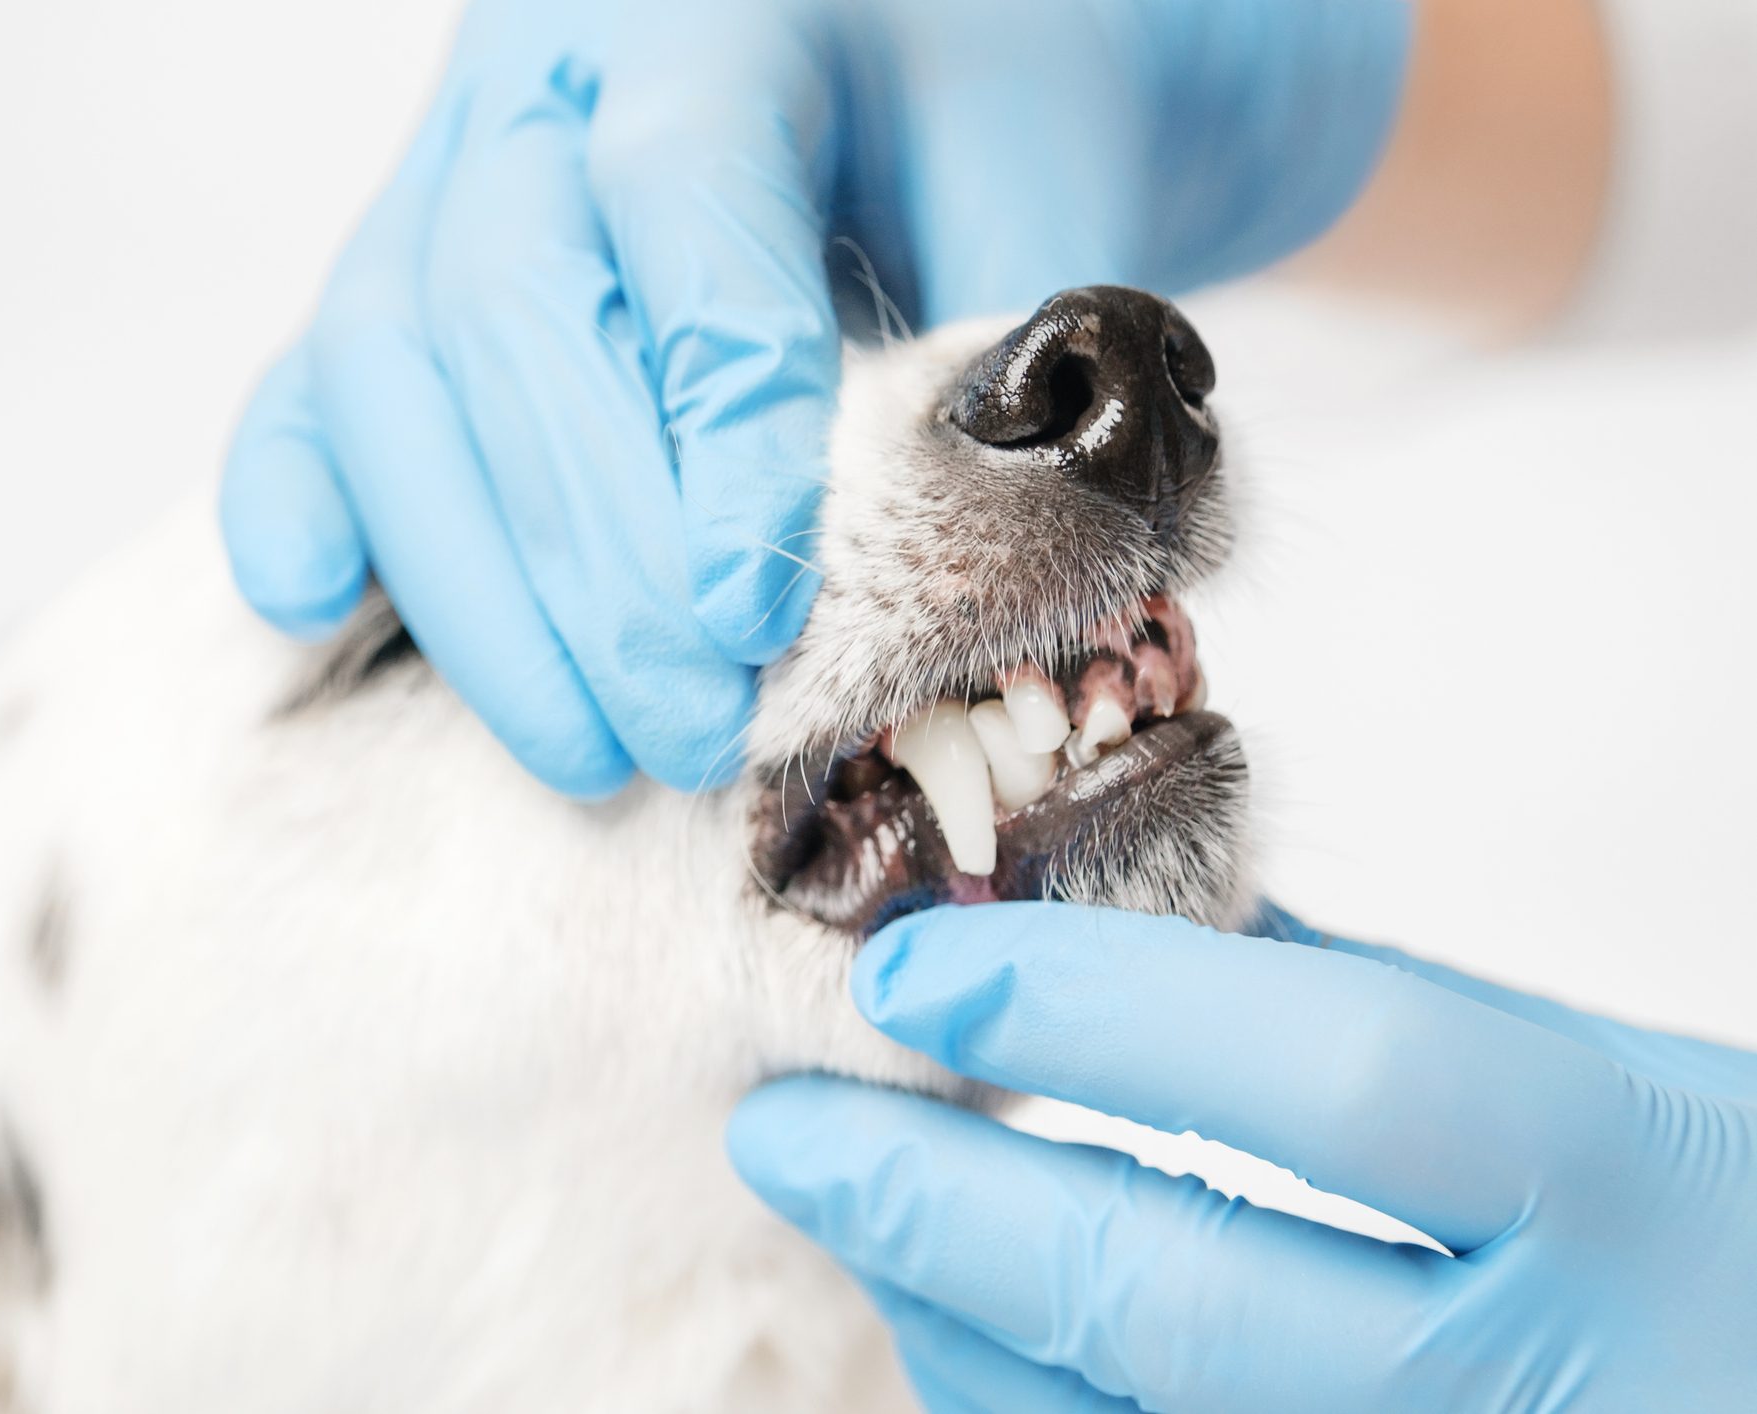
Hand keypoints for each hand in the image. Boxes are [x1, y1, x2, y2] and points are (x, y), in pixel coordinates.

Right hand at [219, 0, 1410, 795]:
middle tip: (689, 730)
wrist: (922, 93)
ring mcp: (441, 180)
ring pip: (382, 366)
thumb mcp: (1033, 218)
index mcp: (715, 13)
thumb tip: (970, 573)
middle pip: (506, 302)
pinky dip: (295, 502)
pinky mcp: (387, 285)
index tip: (756, 613)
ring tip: (585, 751)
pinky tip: (317, 609)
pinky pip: (304, 390)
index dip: (714, 416)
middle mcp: (546, 85)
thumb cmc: (979, 153)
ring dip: (475, 586)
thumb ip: (999, 361)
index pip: (686, 198)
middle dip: (595, 551)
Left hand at [730, 902, 1756, 1410]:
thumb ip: (1377, 1014)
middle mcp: (1555, 1387)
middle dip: (942, 1210)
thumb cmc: (1734, 1235)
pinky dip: (1033, 1411)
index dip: (1103, 1010)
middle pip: (1184, 1303)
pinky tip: (968, 1333)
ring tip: (851, 1216)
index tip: (912, 966)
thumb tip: (1119, 924)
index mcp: (1633, 1185)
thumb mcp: (1617, 1088)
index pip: (1340, 1077)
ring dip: (957, 1325)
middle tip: (780, 1124)